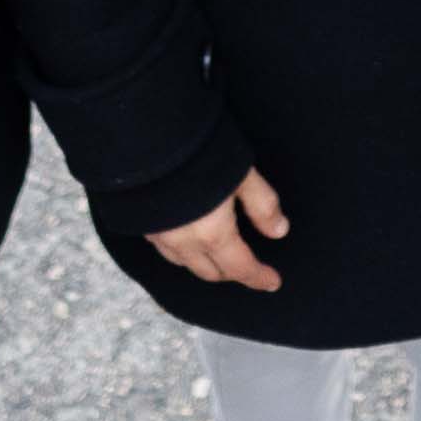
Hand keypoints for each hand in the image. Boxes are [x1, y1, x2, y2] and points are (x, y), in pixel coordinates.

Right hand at [147, 166, 286, 291]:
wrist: (145, 138)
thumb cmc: (199, 153)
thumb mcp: (242, 174)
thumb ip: (262, 204)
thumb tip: (279, 230)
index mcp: (212, 234)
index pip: (240, 267)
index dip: (258, 277)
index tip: (273, 282)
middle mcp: (183, 242)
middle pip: (210, 272)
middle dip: (231, 273)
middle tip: (247, 268)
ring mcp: (158, 235)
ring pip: (184, 264)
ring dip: (204, 265)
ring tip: (217, 257)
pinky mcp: (141, 223)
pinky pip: (163, 249)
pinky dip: (180, 252)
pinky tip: (184, 239)